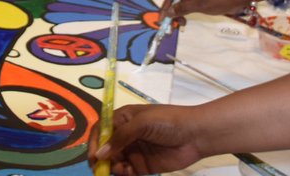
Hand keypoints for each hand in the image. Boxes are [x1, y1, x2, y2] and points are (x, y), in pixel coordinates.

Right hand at [89, 104, 203, 173]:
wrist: (195, 135)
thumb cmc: (167, 121)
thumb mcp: (142, 123)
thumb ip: (120, 137)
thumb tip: (100, 153)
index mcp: (123, 119)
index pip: (101, 130)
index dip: (94, 143)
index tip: (93, 156)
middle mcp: (126, 136)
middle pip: (105, 149)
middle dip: (101, 159)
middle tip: (100, 169)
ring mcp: (134, 151)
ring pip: (115, 163)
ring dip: (113, 168)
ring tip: (121, 168)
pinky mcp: (143, 166)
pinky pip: (127, 173)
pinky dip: (124, 174)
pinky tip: (128, 172)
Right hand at [160, 0, 246, 20]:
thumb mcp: (201, 4)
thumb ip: (184, 8)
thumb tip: (168, 12)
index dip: (165, 8)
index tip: (161, 20)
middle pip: (174, 1)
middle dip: (171, 14)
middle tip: (170, 26)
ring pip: (180, 6)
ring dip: (177, 16)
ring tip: (180, 25)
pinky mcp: (199, 1)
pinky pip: (187, 8)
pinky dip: (184, 15)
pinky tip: (184, 21)